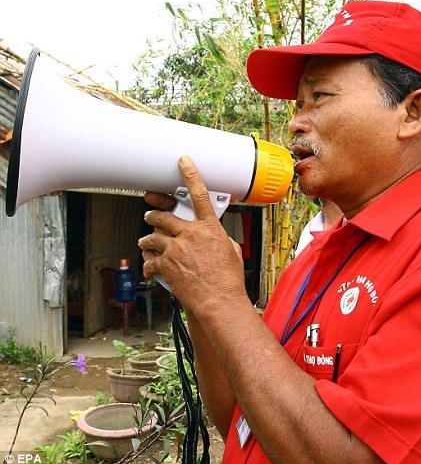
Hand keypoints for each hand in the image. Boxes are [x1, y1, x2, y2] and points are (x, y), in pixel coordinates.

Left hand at [138, 156, 244, 313]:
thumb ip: (220, 239)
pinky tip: (150, 266)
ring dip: (147, 239)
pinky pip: (150, 258)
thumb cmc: (228, 280)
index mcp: (210, 228)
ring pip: (153, 236)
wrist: (219, 301)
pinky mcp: (166, 264)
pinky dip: (148, 262)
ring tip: (145, 242)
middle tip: (151, 215)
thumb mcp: (231, 252)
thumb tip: (216, 237)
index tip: (184, 161)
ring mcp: (176, 249)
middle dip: (154, 215)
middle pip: (164, 216)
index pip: (200, 195)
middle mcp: (191, 234)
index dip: (191, 175)